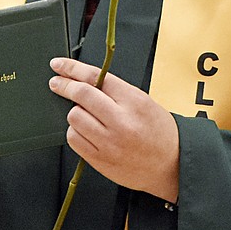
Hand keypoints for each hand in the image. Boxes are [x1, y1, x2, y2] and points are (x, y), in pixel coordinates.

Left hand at [49, 57, 179, 201]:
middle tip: (57, 83)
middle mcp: (121, 122)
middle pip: (81, 95)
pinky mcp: (101, 161)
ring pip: (74, 118)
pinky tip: (86, 132)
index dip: (71, 68)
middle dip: (64, 86)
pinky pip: (74, 140)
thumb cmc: (159, 132)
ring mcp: (109, 143)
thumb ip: (114, 90)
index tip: (59, 65)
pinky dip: (75, 132)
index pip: (95, 77)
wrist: (173, 164)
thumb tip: (82, 80)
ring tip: (87, 116)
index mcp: (134, 101)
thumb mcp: (143, 101)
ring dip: (75, 113)